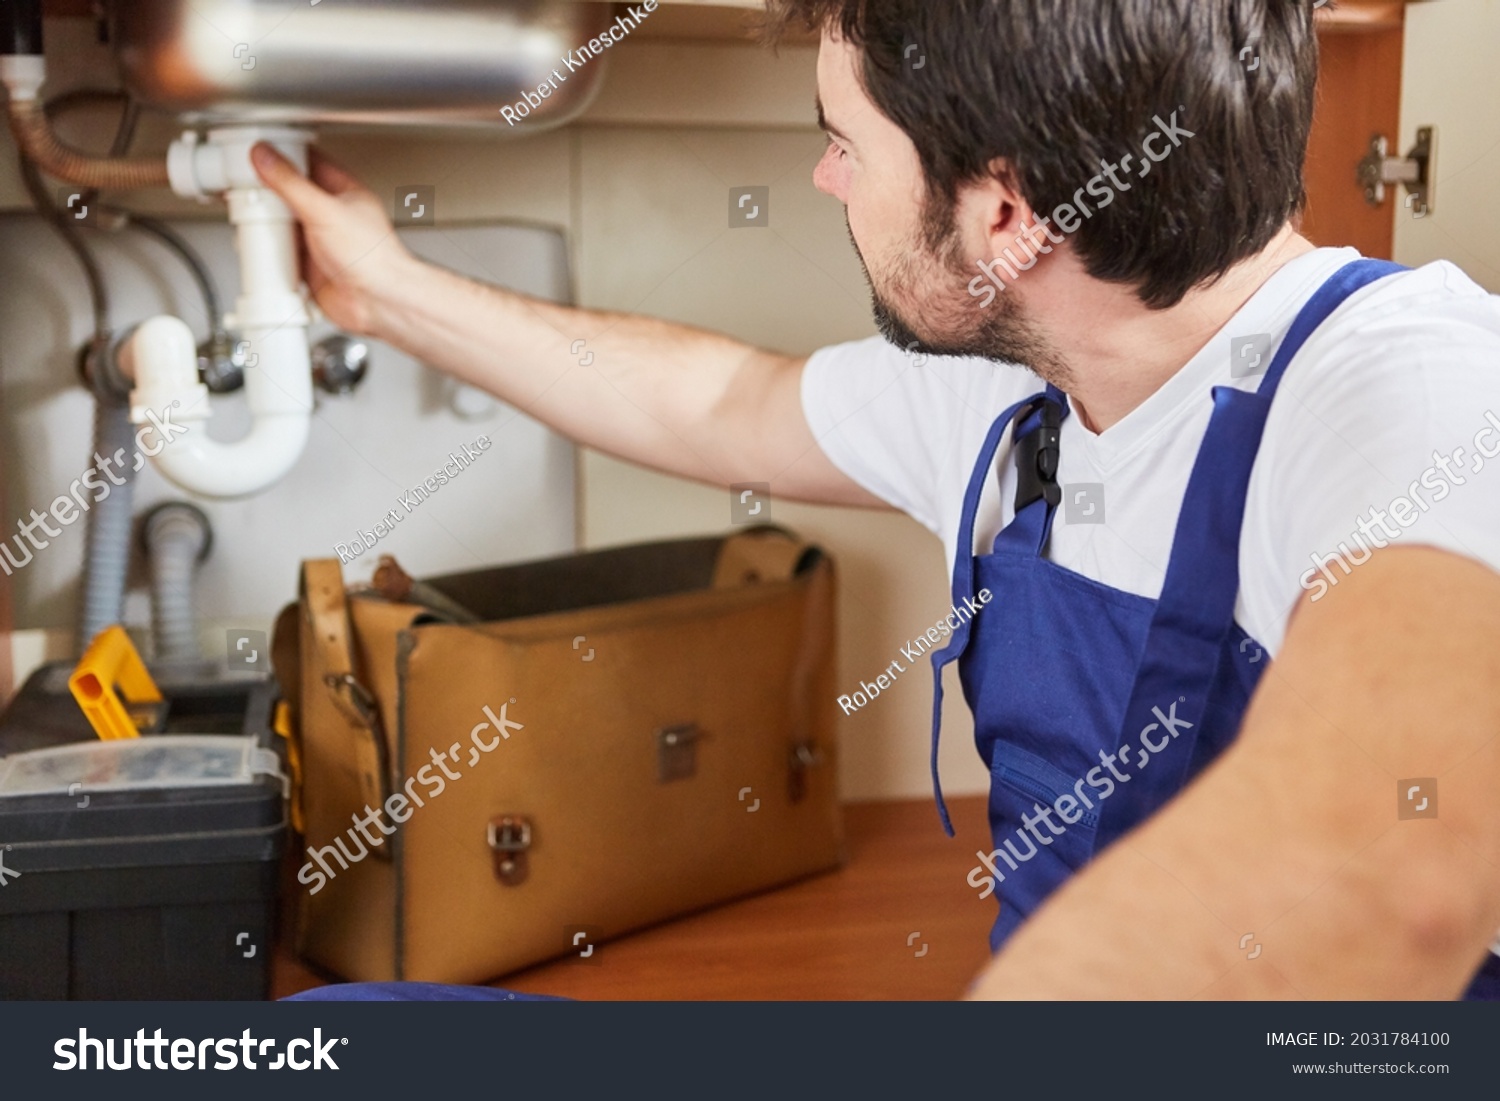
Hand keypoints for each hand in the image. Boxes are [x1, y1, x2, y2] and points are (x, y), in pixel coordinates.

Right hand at [250, 142, 418, 335]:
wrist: (377, 304)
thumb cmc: (373, 259)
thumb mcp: (325, 211)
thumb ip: (291, 183)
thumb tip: (265, 157)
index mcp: (344, 193)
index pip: (309, 162)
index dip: (284, 153)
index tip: (257, 149)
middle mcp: (332, 216)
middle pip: (291, 194)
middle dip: (267, 190)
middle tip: (242, 183)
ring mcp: (320, 241)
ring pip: (284, 224)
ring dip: (265, 221)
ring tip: (244, 211)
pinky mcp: (309, 266)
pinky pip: (282, 252)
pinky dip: (267, 249)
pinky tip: (256, 244)